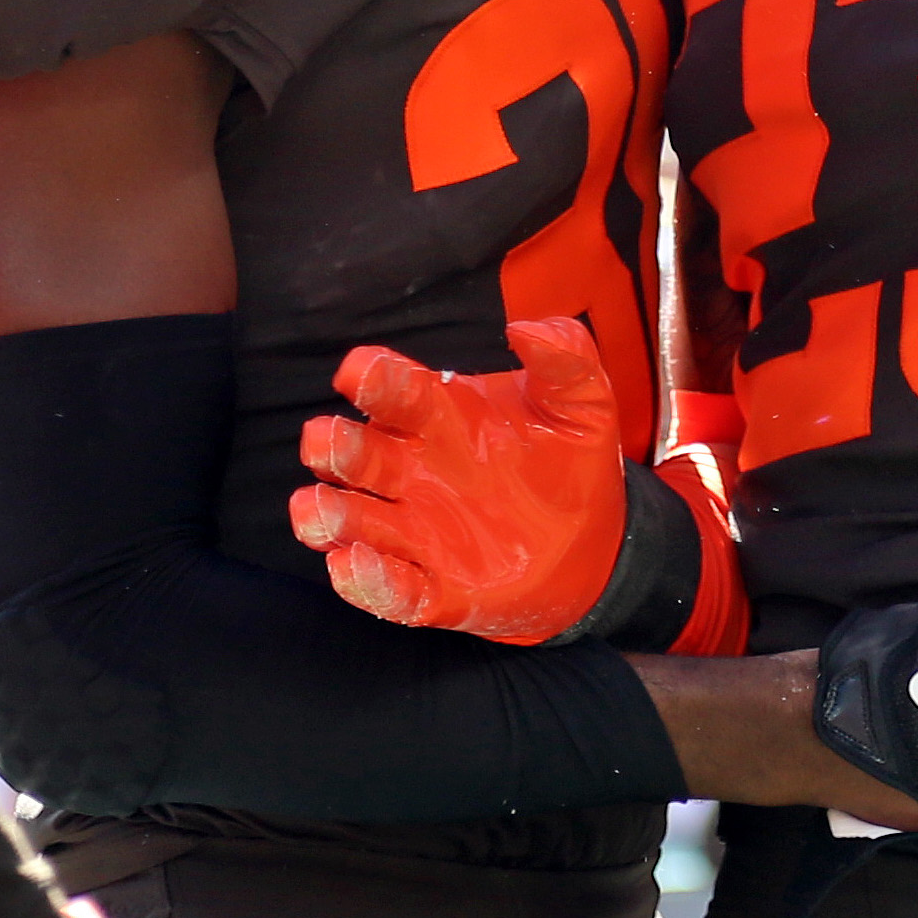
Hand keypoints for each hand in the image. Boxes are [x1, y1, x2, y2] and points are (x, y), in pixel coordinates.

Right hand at [292, 322, 627, 641]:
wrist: (600, 544)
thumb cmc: (574, 463)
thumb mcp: (583, 405)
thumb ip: (564, 359)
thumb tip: (525, 329)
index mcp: (440, 417)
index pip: (395, 391)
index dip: (372, 379)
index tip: (357, 371)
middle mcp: (414, 472)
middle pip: (356, 454)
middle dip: (334, 447)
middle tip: (326, 441)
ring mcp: (418, 531)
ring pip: (354, 522)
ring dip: (330, 516)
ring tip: (317, 511)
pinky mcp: (435, 589)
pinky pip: (393, 589)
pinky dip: (368, 580)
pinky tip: (352, 566)